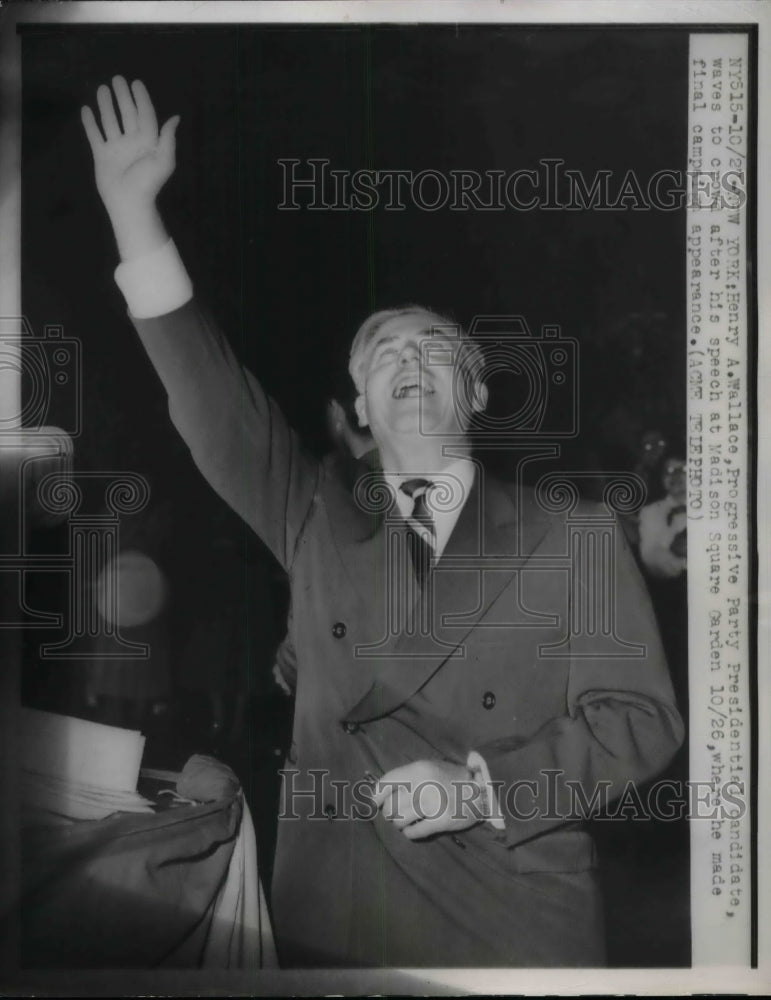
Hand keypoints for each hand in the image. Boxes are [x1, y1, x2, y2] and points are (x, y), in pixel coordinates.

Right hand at [81, 76, 178, 218]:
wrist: (129, 203)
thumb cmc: (148, 183)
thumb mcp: (164, 160)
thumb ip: (168, 138)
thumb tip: (175, 118)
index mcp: (148, 142)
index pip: (144, 114)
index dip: (141, 99)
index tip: (136, 83)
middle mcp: (132, 141)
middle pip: (126, 113)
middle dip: (122, 96)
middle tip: (117, 79)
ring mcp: (116, 148)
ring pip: (110, 121)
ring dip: (106, 105)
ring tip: (102, 88)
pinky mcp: (102, 155)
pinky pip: (95, 135)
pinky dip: (90, 123)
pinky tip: (86, 109)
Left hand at [372, 759, 487, 839]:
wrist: (481, 790)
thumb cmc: (450, 778)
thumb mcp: (430, 767)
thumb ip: (408, 776)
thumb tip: (381, 791)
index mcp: (420, 769)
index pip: (388, 782)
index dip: (377, 794)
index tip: (375, 802)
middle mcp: (425, 786)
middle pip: (391, 805)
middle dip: (388, 812)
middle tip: (393, 814)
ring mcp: (434, 804)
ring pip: (400, 820)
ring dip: (398, 824)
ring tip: (402, 822)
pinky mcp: (442, 820)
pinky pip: (415, 832)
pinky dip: (409, 833)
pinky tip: (411, 830)